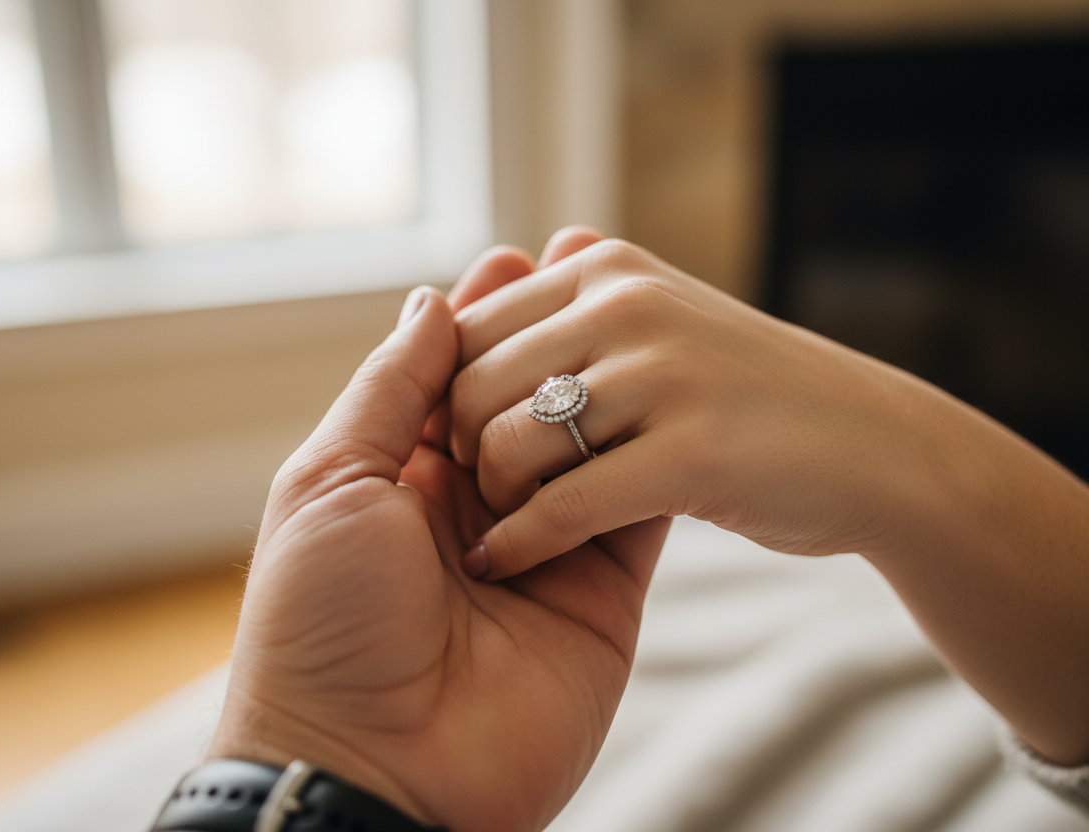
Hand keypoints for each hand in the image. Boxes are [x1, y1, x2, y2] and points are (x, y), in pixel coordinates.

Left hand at [209, 282, 670, 831]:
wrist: (378, 770)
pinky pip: (629, 512)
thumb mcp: (332, 486)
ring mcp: (541, 548)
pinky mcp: (599, 594)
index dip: (485, 315)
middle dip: (539, 350)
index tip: (520, 254)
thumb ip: (389, 391)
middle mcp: (473, 503)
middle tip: (558, 313)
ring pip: (586, 443)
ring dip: (588, 403)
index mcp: (400, 474)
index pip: (455, 370)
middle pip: (527, 395)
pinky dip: (634, 469)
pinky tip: (650, 418)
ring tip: (600, 370)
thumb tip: (435, 304)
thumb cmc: (327, 624)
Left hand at [448, 231, 1088, 765]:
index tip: (460, 449)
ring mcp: (663, 375)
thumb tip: (482, 271)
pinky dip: (519, 543)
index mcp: (604, 268)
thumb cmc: (750, 400)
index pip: (462, 328)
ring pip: (509, 442)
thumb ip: (571, 305)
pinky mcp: (694, 455)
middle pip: (472, 385)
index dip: (444, 398)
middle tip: (486, 493)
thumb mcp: (661, 323)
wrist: (878, 453)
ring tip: (506, 523)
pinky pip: (563, 506)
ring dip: (491, 498)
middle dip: (462, 449)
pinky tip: (504, 564)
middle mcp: (624, 305)